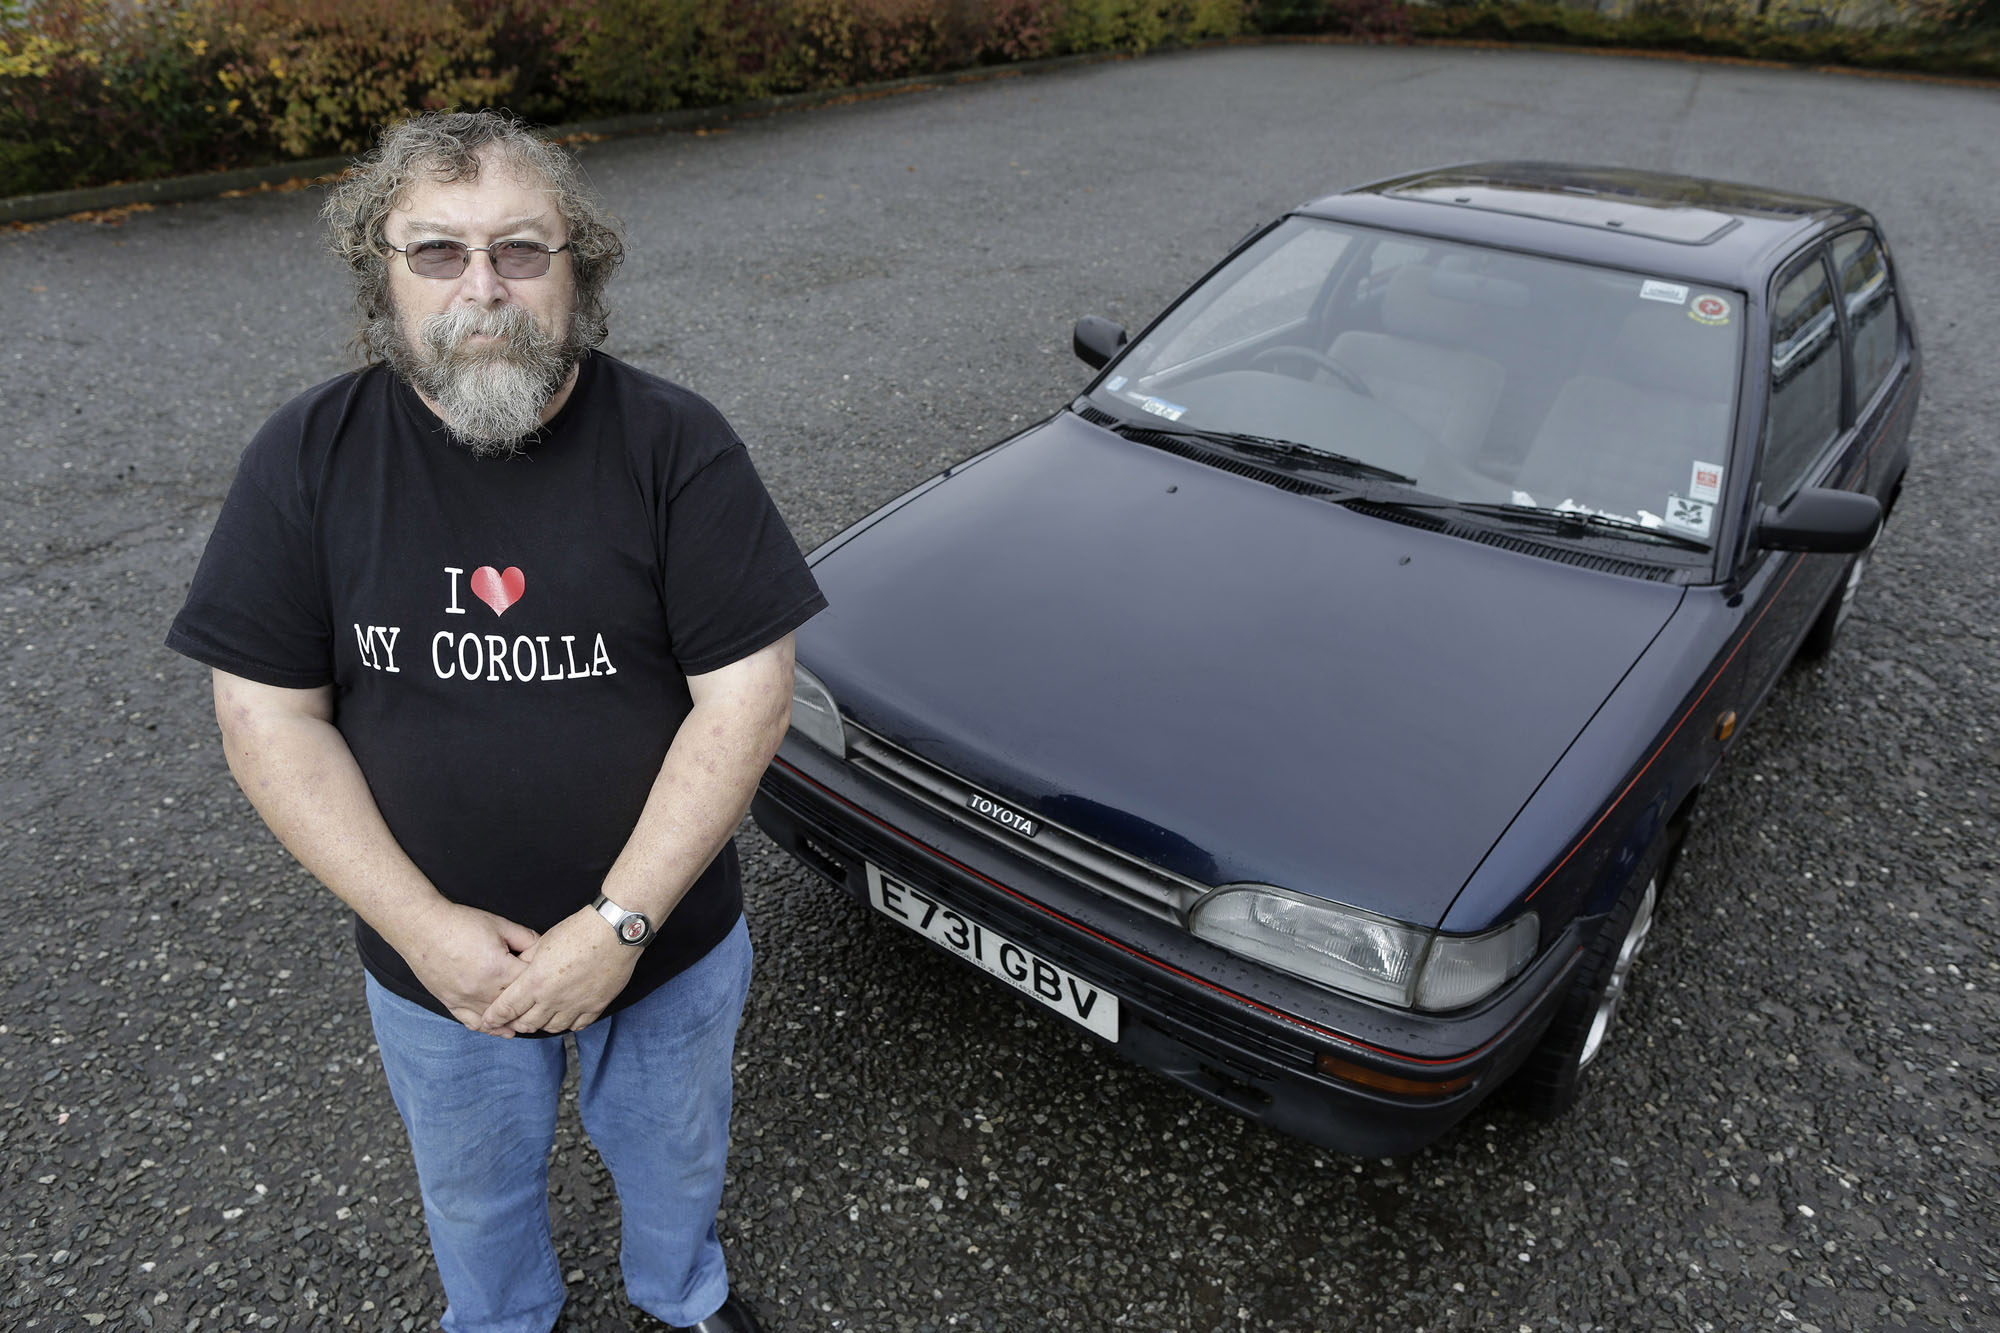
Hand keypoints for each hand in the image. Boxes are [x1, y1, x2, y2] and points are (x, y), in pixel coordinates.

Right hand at [395, 903, 538, 1033]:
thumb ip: (526, 938)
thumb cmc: (459, 923)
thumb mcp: (499, 924)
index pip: (530, 983)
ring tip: (530, 1020)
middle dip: (531, 1002)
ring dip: (514, 1021)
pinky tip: (504, 1030)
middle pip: (516, 1005)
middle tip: (544, 1001)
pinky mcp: (452, 1003)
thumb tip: (542, 949)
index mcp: (498, 968)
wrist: (422, 927)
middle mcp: (483, 989)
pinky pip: (474, 1023)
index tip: (545, 974)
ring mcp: (466, 1000)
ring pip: (498, 1020)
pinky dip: (491, 1028)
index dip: (541, 978)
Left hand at [479, 907, 639, 1035]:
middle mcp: (552, 998)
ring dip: (542, 1024)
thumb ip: (526, 960)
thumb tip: (517, 969)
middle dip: (516, 1023)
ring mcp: (575, 1005)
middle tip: (514, 1019)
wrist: (614, 932)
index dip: (494, 1017)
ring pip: (552, 1028)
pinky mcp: (595, 1006)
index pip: (507, 1008)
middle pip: (527, 1023)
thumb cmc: (578, 931)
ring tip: (540, 1017)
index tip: (488, 1021)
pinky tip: (565, 1015)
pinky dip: (568, 1023)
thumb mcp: (543, 941)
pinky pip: (577, 1025)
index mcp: (535, 981)